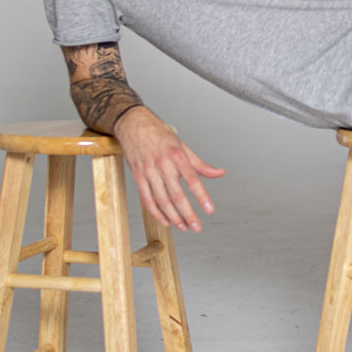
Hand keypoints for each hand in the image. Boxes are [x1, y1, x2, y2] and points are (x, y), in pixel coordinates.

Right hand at [113, 107, 226, 231]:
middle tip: (197, 227)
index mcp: (177, 155)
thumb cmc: (159, 134)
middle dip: (188, 214)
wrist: (133, 124)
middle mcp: (162, 164)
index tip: (209, 209)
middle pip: (177, 195)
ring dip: (173, 217)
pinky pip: (147, 199)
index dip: (201, 196)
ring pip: (161, 200)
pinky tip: (166, 221)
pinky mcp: (138, 177)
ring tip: (183, 227)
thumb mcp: (182, 145)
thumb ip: (200, 164)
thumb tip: (219, 173)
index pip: (192, 180)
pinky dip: (156, 212)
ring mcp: (149, 172)